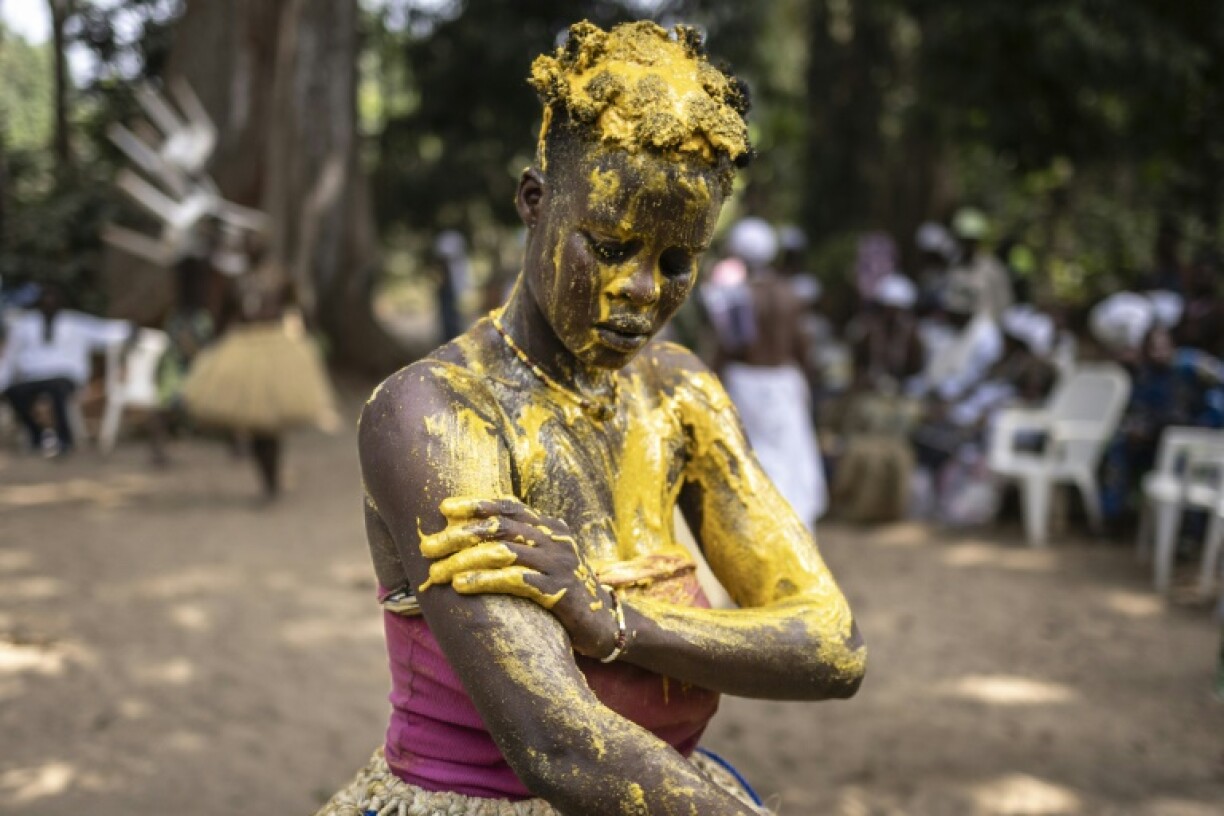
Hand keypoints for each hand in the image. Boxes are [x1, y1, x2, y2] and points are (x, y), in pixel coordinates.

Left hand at [418, 497, 617, 657]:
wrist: (606, 625)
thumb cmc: (565, 593)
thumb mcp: (546, 562)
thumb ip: (521, 546)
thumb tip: (472, 539)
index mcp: (551, 527)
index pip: (510, 506)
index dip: (477, 504)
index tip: (444, 509)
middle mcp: (555, 540)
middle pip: (500, 527)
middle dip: (459, 535)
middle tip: (429, 547)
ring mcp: (558, 564)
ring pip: (503, 552)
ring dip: (464, 561)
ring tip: (437, 572)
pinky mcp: (558, 591)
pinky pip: (515, 580)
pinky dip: (484, 580)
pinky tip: (462, 585)